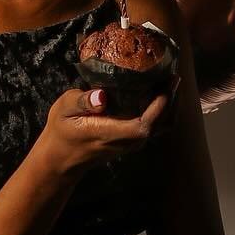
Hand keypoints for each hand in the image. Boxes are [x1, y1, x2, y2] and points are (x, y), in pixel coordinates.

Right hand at [39, 85, 169, 178]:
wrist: (61, 158)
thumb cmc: (62, 130)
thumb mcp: (64, 110)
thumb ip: (82, 101)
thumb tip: (101, 96)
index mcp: (112, 133)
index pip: (145, 123)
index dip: (160, 104)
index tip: (166, 82)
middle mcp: (128, 141)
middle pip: (161, 124)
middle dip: (171, 100)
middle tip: (173, 75)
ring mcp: (132, 143)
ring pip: (162, 126)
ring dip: (170, 106)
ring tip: (170, 82)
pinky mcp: (133, 141)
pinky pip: (156, 127)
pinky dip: (163, 111)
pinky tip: (159, 94)